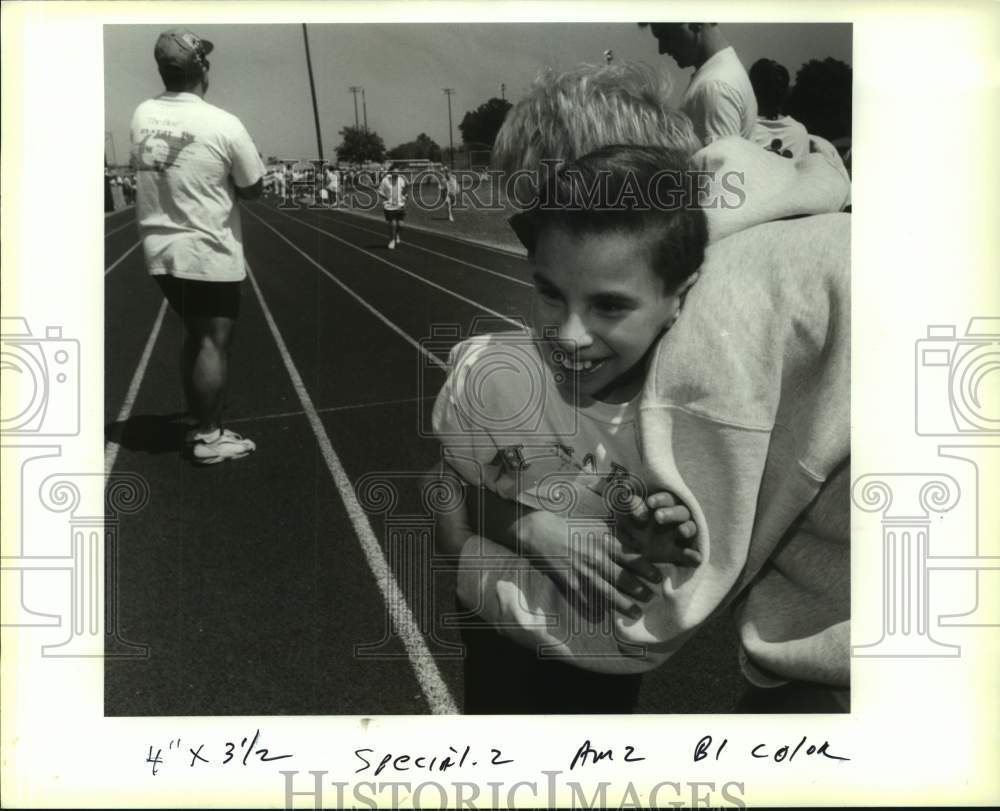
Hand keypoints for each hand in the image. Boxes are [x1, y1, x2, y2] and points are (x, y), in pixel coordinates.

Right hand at [520, 509, 663, 620]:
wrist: (542, 532)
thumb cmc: (572, 528)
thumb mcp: (598, 524)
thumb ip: (618, 534)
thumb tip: (638, 544)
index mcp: (604, 542)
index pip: (632, 558)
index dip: (647, 569)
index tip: (658, 577)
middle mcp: (596, 558)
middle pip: (622, 578)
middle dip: (639, 590)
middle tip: (650, 597)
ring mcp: (582, 572)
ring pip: (607, 592)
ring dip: (623, 603)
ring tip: (636, 612)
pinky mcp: (570, 583)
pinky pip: (585, 599)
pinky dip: (595, 609)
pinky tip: (605, 615)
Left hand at [617, 491, 700, 565]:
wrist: (631, 553)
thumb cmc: (629, 528)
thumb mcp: (625, 518)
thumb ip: (630, 508)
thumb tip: (635, 507)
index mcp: (662, 507)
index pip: (666, 499)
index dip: (659, 500)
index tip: (650, 503)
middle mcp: (675, 520)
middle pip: (680, 512)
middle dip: (671, 513)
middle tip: (658, 517)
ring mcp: (680, 536)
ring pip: (690, 527)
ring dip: (687, 528)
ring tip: (682, 531)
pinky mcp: (682, 555)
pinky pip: (693, 554)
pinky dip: (694, 556)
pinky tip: (696, 558)